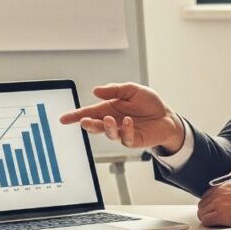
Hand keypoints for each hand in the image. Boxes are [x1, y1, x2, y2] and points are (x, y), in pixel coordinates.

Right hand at [58, 82, 184, 152]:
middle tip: (83, 121)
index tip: (63, 119)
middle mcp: (113, 121)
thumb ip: (114, 90)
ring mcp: (122, 132)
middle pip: (95, 125)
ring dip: (106, 127)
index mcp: (109, 108)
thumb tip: (96, 90)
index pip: (89, 112)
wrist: (167, 116)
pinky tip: (128, 122)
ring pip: (108, 134)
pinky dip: (126, 129)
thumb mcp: (132, 90)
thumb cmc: (149, 103)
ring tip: (108, 119)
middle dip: (88, 124)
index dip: (75, 116)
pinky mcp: (133, 140)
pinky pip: (126, 138)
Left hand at [197, 184, 230, 227]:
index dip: (209, 204)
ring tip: (216, 222)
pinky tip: (218, 225)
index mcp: (224, 186)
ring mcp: (219, 204)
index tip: (213, 209)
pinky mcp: (222, 215)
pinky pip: (206, 221)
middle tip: (213, 218)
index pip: (207, 196)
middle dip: (206, 212)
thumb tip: (226, 197)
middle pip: (202, 205)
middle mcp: (219, 193)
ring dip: (208, 218)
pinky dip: (210, 224)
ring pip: (202, 213)